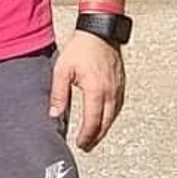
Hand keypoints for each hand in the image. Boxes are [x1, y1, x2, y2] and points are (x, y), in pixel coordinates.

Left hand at [50, 32, 124, 150]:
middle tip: (86, 147)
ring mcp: (118, 88)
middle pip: (106, 123)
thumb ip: (59, 94)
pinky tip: (104, 119)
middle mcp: (111, 92)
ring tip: (94, 137)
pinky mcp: (121, 83)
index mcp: (96, 91)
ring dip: (104, 128)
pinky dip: (111, 117)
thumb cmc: (81, 48)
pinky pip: (118, 106)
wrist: (100, 31)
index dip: (86, 136)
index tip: (80, 144)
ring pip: (114, 116)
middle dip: (96, 137)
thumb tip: (55, 115)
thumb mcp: (62, 70)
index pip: (93, 122)